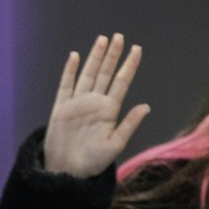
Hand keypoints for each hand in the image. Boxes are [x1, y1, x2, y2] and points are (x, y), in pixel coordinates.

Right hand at [43, 34, 152, 179]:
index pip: (122, 82)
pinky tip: (74, 56)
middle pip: (105, 73)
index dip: (129, 66)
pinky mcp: (62, 107)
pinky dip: (69, 70)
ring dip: (95, 57)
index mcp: (110, 110)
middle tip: (119, 37)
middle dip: (112, 55)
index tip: (137, 49)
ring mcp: (78, 103)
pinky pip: (66, 85)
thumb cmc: (94, 162)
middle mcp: (95, 102)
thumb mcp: (116, 145)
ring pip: (88, 74)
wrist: (69, 172)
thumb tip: (146, 106)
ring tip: (102, 40)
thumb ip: (129, 124)